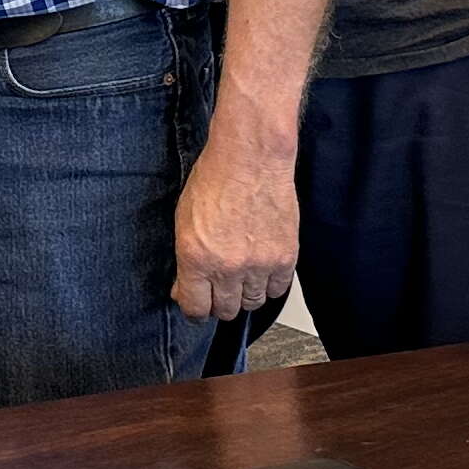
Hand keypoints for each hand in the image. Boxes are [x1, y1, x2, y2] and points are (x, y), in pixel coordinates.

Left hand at [172, 131, 298, 321]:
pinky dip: (269, 284)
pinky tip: (262, 269)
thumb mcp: (183, 221)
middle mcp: (227, 268)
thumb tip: (185, 288)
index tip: (197, 304)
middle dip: (219, 302)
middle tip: (219, 287)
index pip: (195, 309)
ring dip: (245, 294)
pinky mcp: (284, 258)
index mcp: (196, 259)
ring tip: (242, 275)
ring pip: (252, 303)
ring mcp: (258, 265)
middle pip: (225, 310)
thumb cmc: (216, 179)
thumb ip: (185, 260)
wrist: (251, 159)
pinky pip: (277, 290)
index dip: (194, 309)